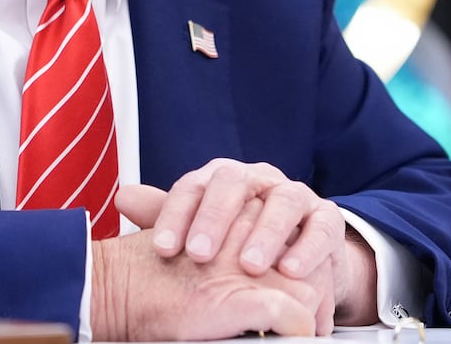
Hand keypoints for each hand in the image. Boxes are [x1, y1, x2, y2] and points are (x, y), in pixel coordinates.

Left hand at [114, 159, 377, 329]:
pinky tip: (292, 270)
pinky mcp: (327, 219)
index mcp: (221, 179)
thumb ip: (164, 215)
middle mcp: (257, 179)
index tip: (162, 249)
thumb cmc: (237, 240)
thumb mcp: (201, 230)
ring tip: (250, 266)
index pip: (193, 186)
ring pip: (283, 201)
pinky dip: (308, 248)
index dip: (175, 215)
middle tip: (199, 255)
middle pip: (235, 184)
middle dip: (215, 218)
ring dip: (267, 234)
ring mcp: (294, 196)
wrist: (293, 254)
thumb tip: (122, 197)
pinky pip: (322, 226)